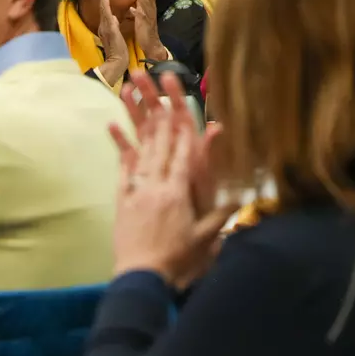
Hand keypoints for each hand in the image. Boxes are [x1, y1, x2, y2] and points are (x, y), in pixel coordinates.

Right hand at [94, 0, 130, 87]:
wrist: (117, 61)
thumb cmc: (118, 50)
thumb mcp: (116, 35)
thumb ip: (113, 25)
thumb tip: (114, 17)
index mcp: (106, 26)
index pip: (105, 9)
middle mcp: (103, 25)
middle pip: (102, 6)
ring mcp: (105, 27)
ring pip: (103, 9)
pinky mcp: (109, 30)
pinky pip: (107, 16)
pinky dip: (106, 6)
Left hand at [109, 71, 229, 288]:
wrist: (141, 279)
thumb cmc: (177, 260)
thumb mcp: (205, 237)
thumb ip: (220, 212)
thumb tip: (241, 195)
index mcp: (179, 190)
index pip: (184, 148)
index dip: (184, 119)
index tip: (182, 93)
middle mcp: (157, 183)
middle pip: (160, 138)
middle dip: (160, 105)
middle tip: (156, 76)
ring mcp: (137, 189)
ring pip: (140, 146)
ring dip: (136, 116)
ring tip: (131, 88)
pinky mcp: (122, 199)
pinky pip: (122, 167)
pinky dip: (119, 146)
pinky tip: (113, 125)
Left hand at [131, 0, 171, 63]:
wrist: (151, 43)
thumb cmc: (145, 27)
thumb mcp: (143, 12)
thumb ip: (141, 2)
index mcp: (148, 5)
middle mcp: (150, 9)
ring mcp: (149, 16)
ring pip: (145, 4)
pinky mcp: (146, 25)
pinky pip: (142, 18)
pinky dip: (137, 13)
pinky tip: (132, 9)